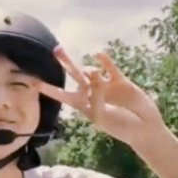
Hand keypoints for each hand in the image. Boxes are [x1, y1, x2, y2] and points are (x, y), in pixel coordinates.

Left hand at [38, 46, 167, 148]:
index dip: (49, 89)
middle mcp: (92, 94)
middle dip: (66, 63)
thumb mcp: (102, 116)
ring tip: (93, 74)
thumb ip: (95, 96)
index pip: (63, 96)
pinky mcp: (120, 81)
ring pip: (91, 70)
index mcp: (84, 106)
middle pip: (75, 76)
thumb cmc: (120, 127)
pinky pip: (109, 67)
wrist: (144, 128)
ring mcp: (106, 86)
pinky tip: (98, 54)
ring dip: (89, 69)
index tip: (34, 82)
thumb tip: (93, 72)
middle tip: (56, 49)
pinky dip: (104, 60)